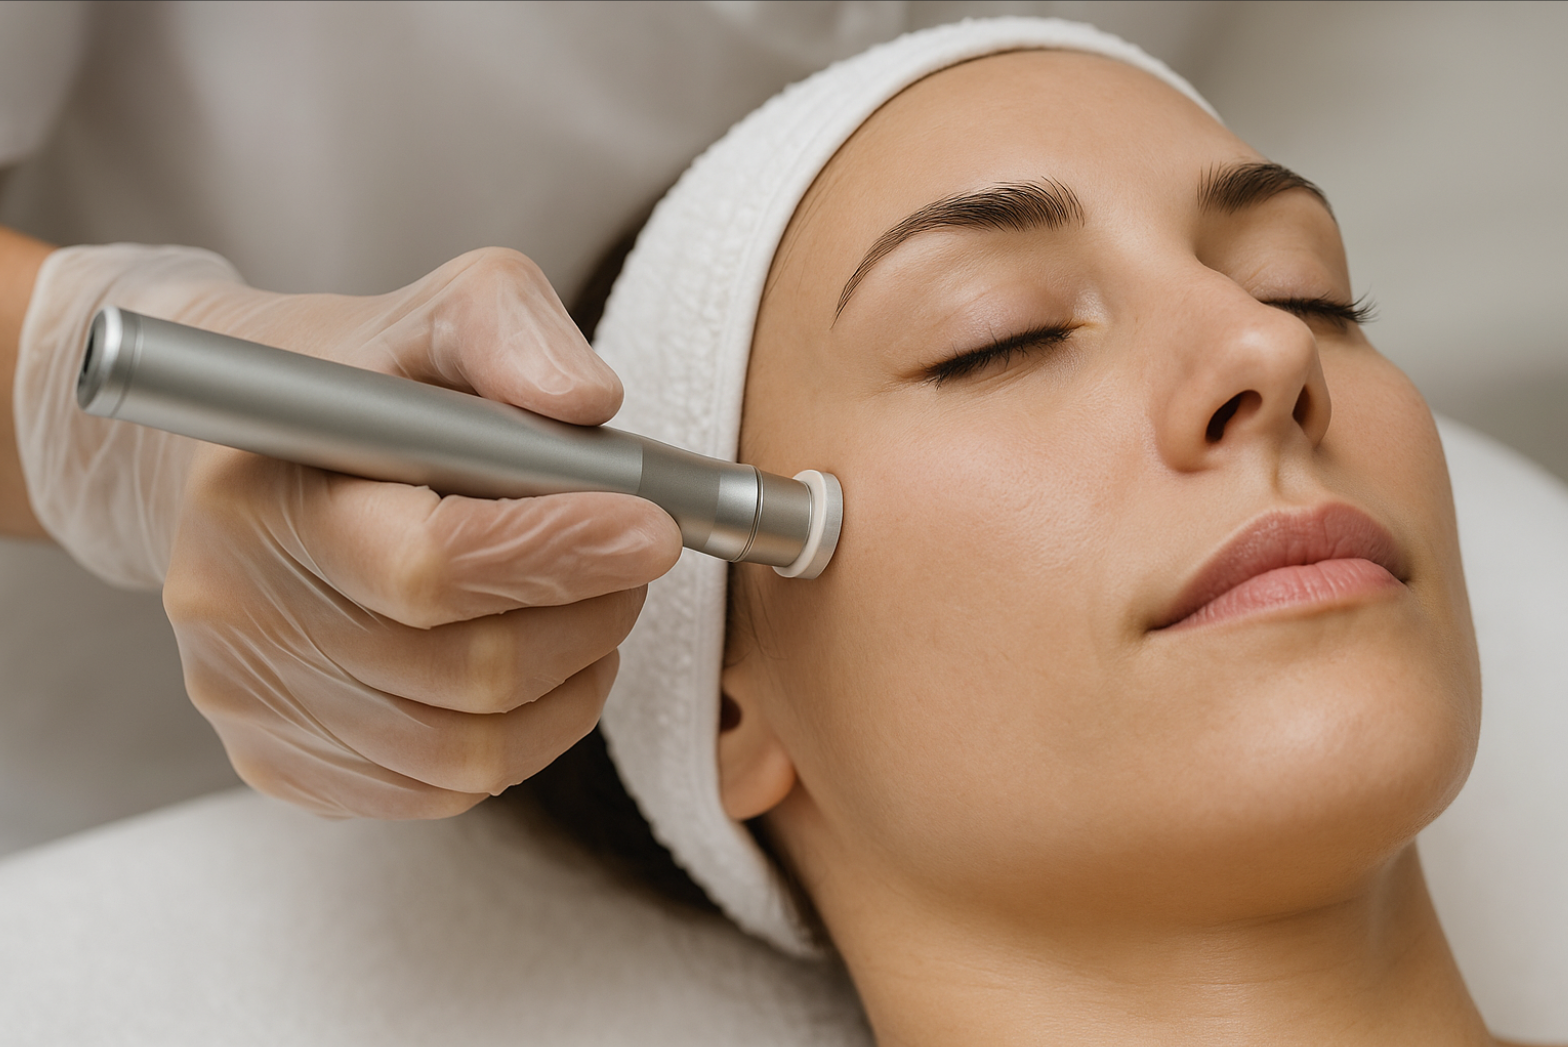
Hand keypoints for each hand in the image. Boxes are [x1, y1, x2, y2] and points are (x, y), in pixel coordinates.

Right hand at [153, 249, 681, 816]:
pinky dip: (524, 733)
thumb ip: (512, 333)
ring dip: (573, 680)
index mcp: (263, 493)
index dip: (560, 554)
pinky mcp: (280, 762)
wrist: (222, 461)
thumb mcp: (430, 312)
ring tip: (594, 604)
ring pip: (471, 750)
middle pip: (469, 672)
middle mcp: (237, 613)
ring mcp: (253, 703)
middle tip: (635, 557)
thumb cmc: (347, 382)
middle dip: (591, 615)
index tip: (652, 528)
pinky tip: (536, 662)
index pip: (432, 566)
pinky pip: (441, 789)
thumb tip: (589, 403)